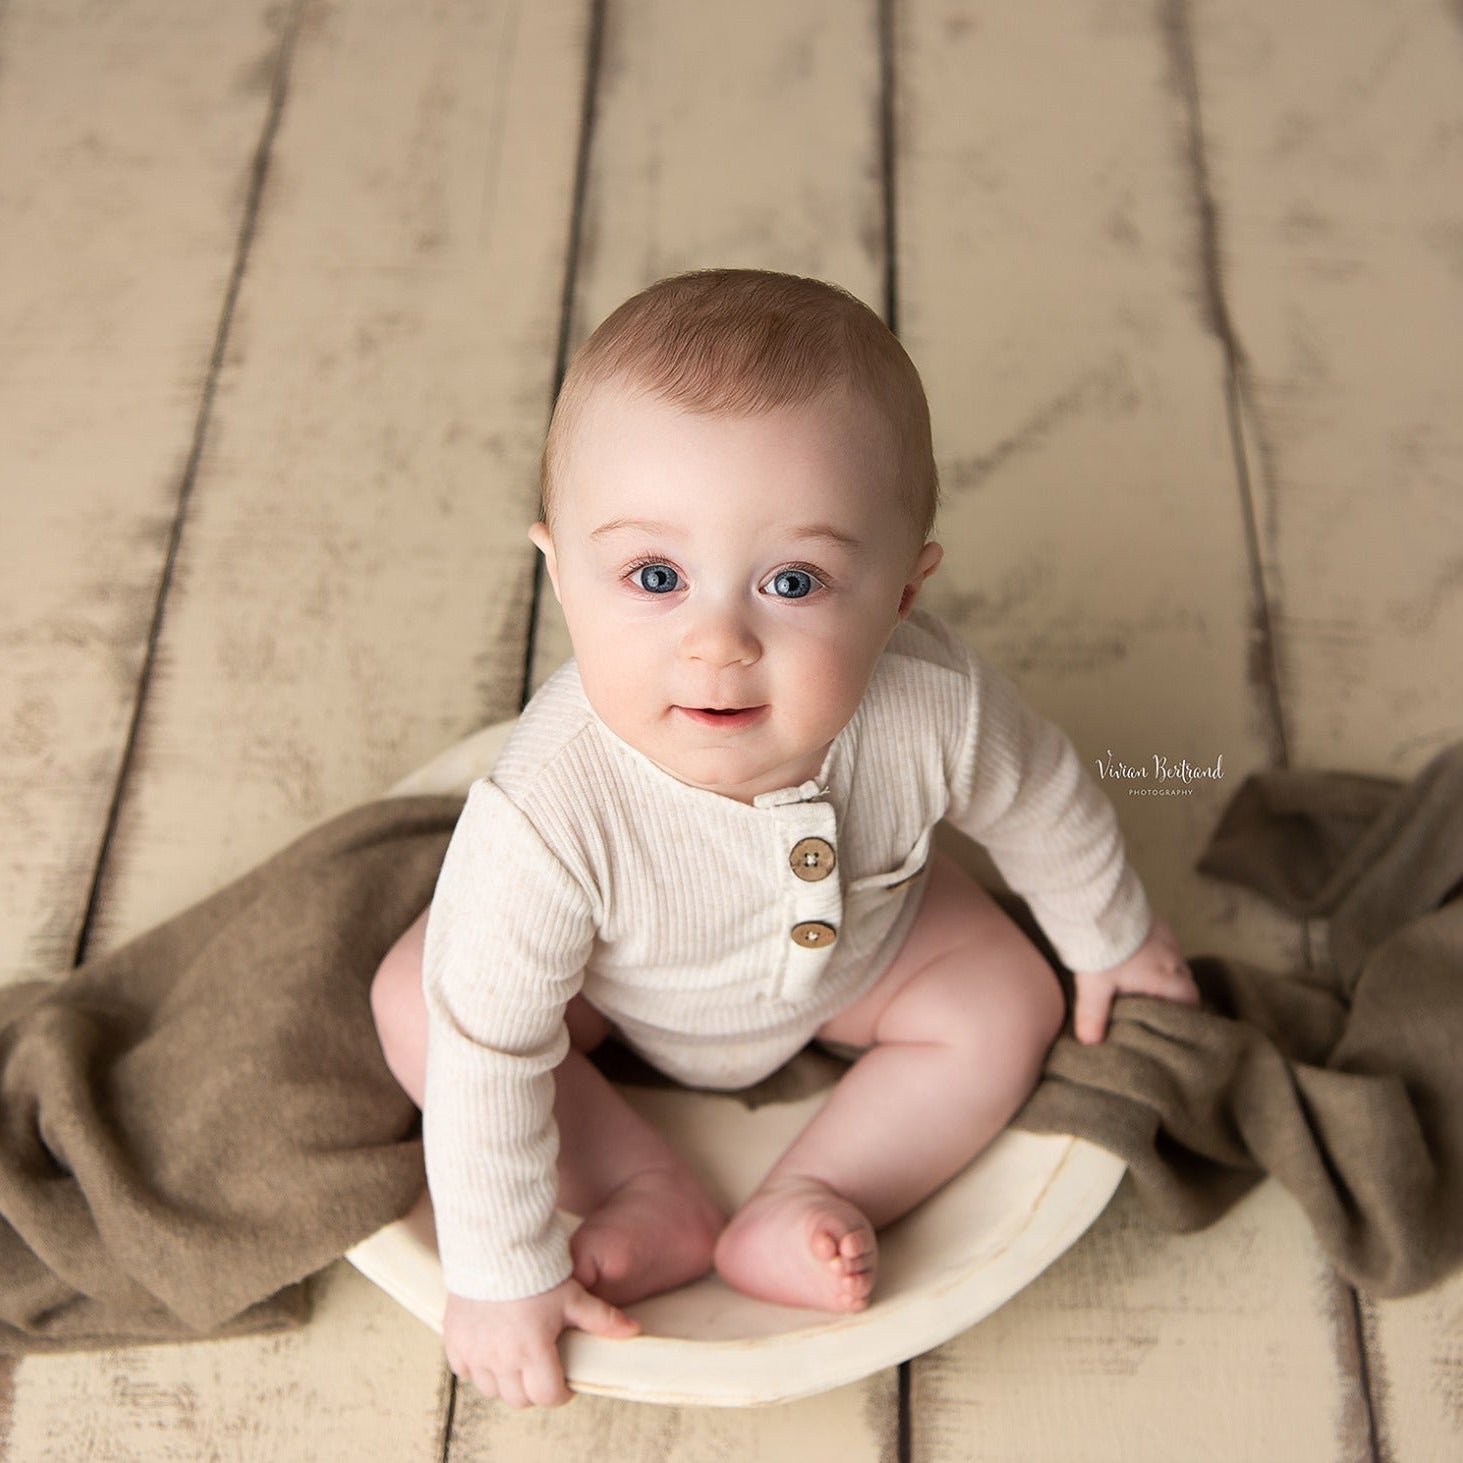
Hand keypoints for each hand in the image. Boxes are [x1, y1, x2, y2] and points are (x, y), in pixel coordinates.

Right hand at [443, 1276, 640, 1408]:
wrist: (493, 1245)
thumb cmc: (536, 1270)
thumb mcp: (573, 1295)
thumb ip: (603, 1318)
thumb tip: (634, 1330)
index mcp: (532, 1351)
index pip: (547, 1395)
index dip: (561, 1392)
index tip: (564, 1379)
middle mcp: (500, 1359)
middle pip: (519, 1399)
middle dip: (534, 1389)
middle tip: (543, 1368)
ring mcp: (474, 1352)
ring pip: (491, 1389)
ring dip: (506, 1381)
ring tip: (518, 1358)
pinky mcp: (454, 1341)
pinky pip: (464, 1371)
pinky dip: (477, 1367)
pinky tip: (491, 1349)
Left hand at [1071, 916, 1198, 1044]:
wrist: (1098, 905)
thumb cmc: (1101, 950)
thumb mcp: (1094, 988)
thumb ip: (1093, 1016)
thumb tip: (1089, 1044)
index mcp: (1166, 977)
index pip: (1190, 1001)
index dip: (1185, 1013)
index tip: (1174, 1023)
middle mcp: (1173, 958)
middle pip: (1183, 982)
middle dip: (1172, 995)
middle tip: (1154, 1007)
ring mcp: (1167, 937)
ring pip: (1172, 962)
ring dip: (1161, 973)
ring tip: (1141, 984)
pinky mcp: (1156, 922)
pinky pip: (1162, 943)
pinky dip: (1153, 954)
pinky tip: (1133, 957)